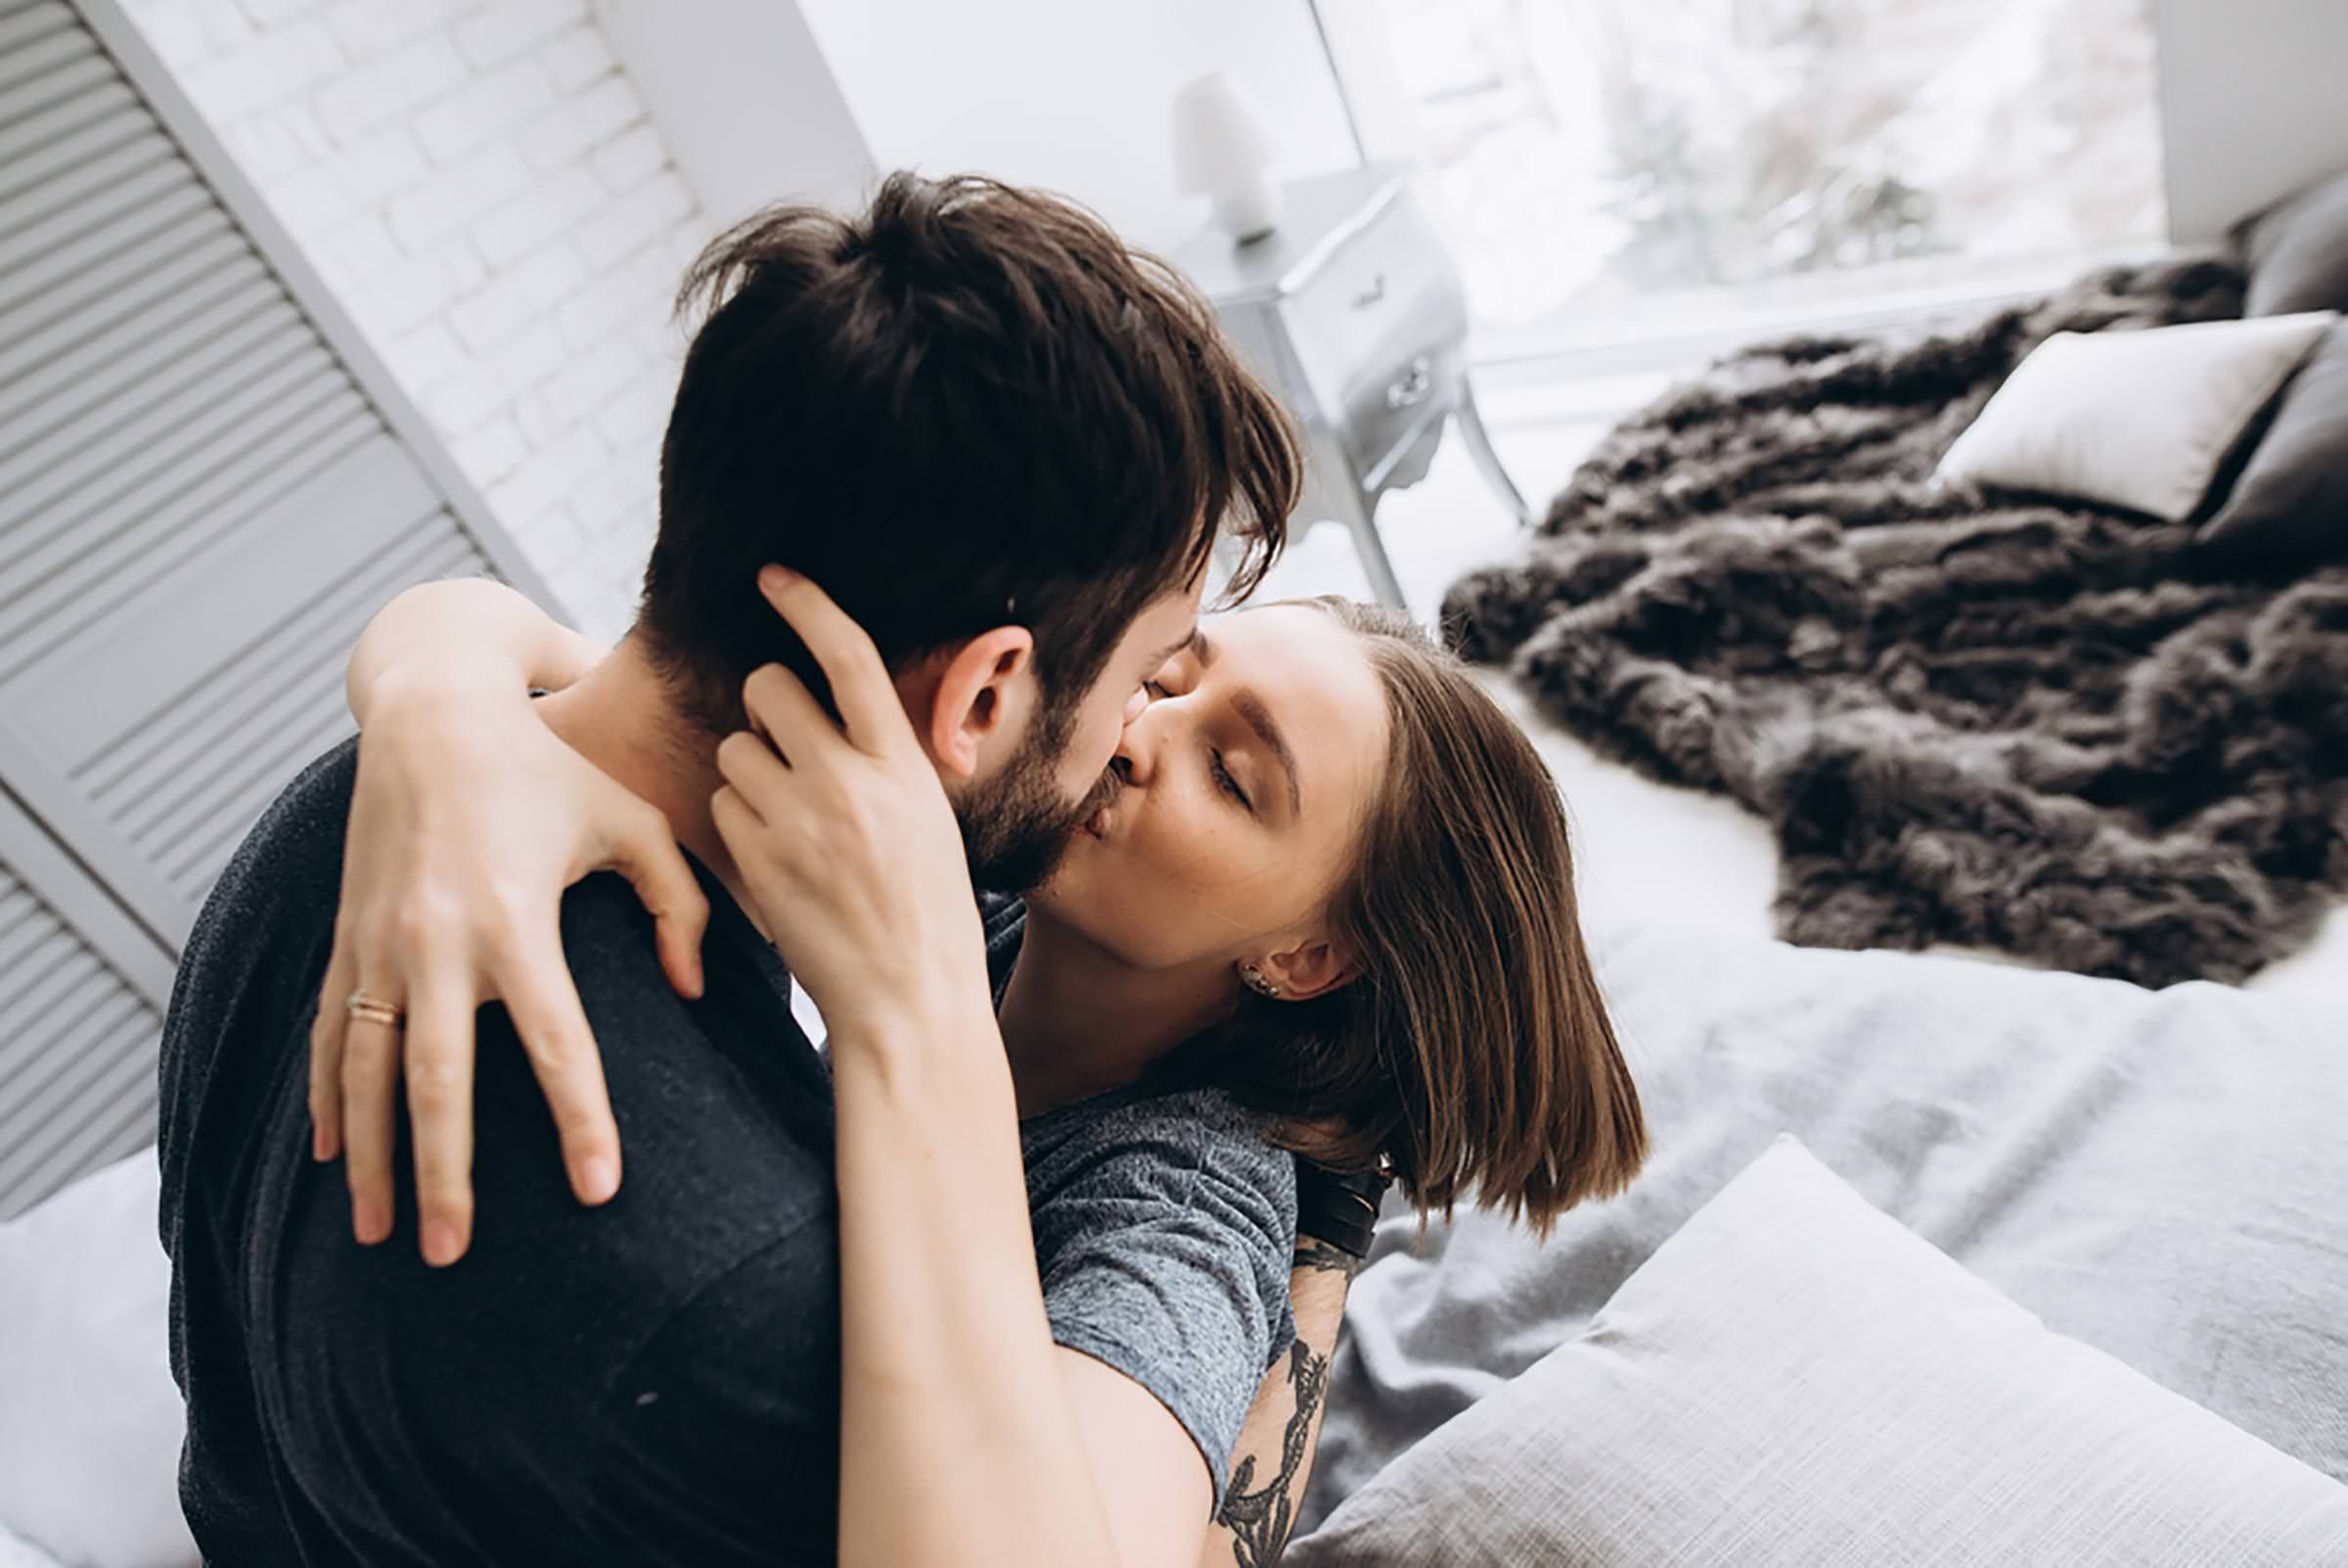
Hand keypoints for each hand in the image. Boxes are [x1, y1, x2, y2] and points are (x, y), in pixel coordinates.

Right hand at [311, 674, 709, 1265]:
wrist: (431, 710)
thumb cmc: (547, 769)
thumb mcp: (630, 821)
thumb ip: (679, 903)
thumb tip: (693, 988)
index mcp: (514, 917)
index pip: (555, 1040)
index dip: (580, 1119)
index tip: (599, 1190)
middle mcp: (436, 939)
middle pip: (437, 1082)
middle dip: (442, 1173)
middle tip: (453, 1252)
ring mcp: (379, 943)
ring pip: (366, 1072)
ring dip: (371, 1157)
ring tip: (378, 1234)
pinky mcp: (347, 937)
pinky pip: (329, 1033)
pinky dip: (326, 1099)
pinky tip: (331, 1156)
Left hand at [712, 568, 990, 1040]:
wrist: (911, 1000)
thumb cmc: (927, 912)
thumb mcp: (928, 817)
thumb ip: (883, 761)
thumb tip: (837, 714)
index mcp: (903, 761)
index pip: (849, 653)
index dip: (808, 603)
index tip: (774, 576)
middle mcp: (849, 779)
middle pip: (769, 688)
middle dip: (766, 704)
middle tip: (785, 743)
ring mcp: (799, 819)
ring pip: (737, 750)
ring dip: (751, 771)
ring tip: (792, 820)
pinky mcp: (759, 860)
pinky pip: (724, 807)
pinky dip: (740, 822)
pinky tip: (777, 858)